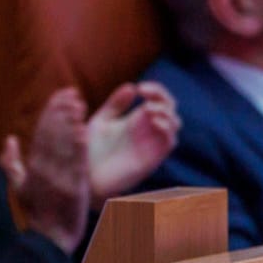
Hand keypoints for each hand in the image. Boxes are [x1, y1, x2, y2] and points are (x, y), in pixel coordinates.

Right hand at [0, 87, 90, 254]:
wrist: (51, 238)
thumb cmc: (37, 212)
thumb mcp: (19, 187)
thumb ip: (11, 162)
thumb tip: (9, 138)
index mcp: (33, 166)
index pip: (41, 132)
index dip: (50, 112)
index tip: (59, 95)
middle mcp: (44, 168)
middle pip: (52, 133)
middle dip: (61, 110)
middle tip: (72, 92)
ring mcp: (59, 177)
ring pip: (64, 144)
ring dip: (71, 122)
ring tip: (79, 103)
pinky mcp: (74, 187)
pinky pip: (76, 162)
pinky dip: (78, 146)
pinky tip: (83, 129)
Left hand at [85, 80, 180, 202]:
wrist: (87, 175)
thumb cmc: (90, 150)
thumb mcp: (102, 120)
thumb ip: (116, 105)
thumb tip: (132, 87)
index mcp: (137, 120)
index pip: (158, 100)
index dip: (156, 90)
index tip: (140, 88)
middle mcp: (148, 131)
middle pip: (170, 108)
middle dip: (162, 96)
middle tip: (145, 94)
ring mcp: (152, 144)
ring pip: (175, 123)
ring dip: (165, 111)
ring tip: (147, 110)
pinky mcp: (153, 158)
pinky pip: (170, 141)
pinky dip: (166, 128)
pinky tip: (152, 121)